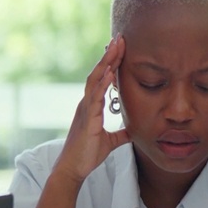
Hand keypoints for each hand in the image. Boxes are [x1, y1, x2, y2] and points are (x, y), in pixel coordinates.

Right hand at [51, 35, 129, 185]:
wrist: (73, 169)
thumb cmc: (88, 154)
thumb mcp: (111, 141)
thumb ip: (121, 133)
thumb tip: (134, 130)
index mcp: (92, 106)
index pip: (103, 79)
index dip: (111, 63)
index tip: (120, 48)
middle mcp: (87, 103)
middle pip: (98, 73)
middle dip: (109, 55)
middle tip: (119, 38)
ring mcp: (85, 109)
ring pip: (95, 80)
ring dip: (106, 63)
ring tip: (115, 47)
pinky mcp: (86, 118)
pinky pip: (95, 97)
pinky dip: (102, 83)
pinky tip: (110, 72)